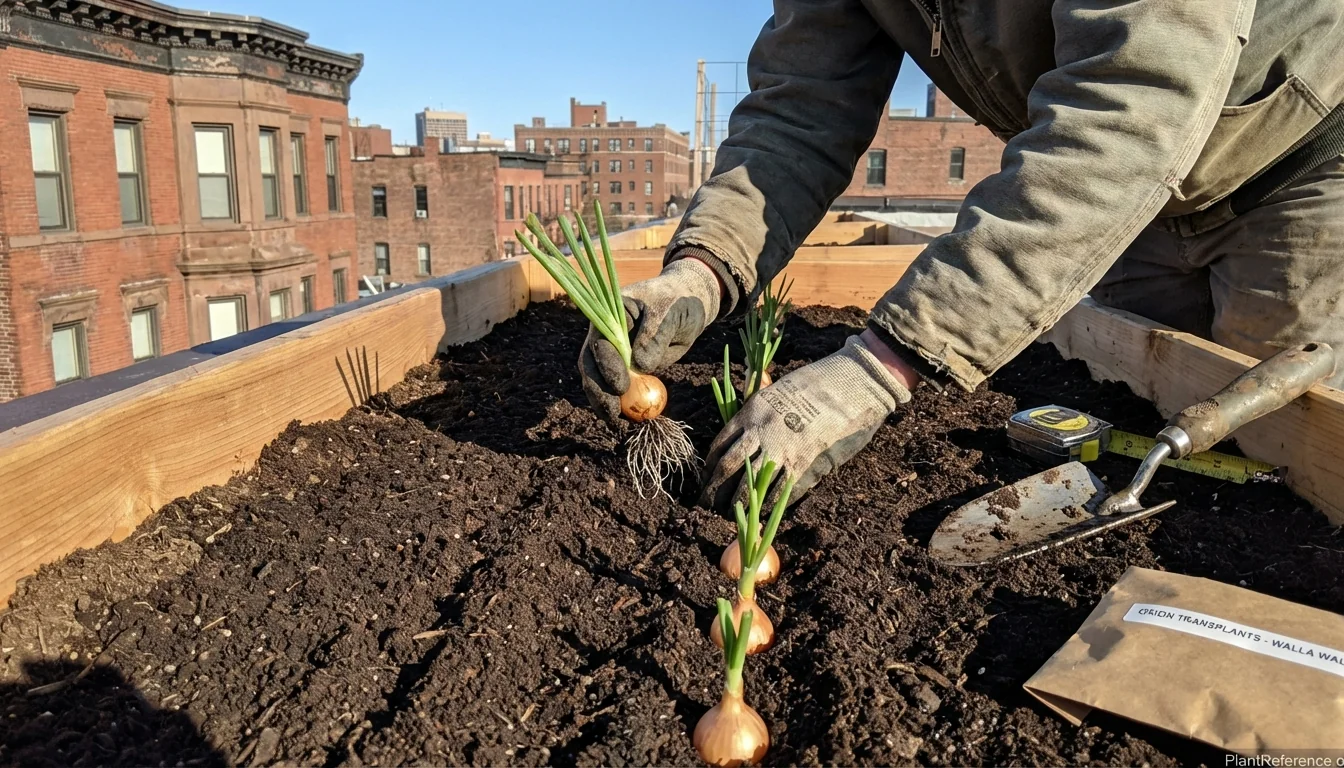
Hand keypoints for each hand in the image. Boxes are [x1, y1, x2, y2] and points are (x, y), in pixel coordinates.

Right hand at [579, 258, 722, 422]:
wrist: (689, 306)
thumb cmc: (679, 302)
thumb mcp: (670, 313)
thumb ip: (655, 336)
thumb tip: (640, 366)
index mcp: (611, 315)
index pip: (600, 342)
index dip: (607, 365)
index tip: (620, 387)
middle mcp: (606, 335)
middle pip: (592, 365)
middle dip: (599, 390)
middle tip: (612, 413)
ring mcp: (614, 353)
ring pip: (599, 380)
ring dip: (604, 402)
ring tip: (616, 422)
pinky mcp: (625, 368)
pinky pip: (617, 389)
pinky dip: (620, 405)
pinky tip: (626, 420)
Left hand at [699, 334, 915, 513]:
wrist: (847, 386)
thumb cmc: (815, 384)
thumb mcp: (776, 389)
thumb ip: (759, 406)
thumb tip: (747, 421)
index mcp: (751, 411)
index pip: (720, 443)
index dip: (710, 464)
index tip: (707, 476)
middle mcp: (760, 431)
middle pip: (728, 466)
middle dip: (714, 487)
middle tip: (706, 501)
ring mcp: (780, 449)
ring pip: (749, 482)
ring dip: (735, 501)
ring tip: (726, 512)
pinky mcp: (801, 462)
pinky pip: (777, 489)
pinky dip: (765, 502)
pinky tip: (759, 511)